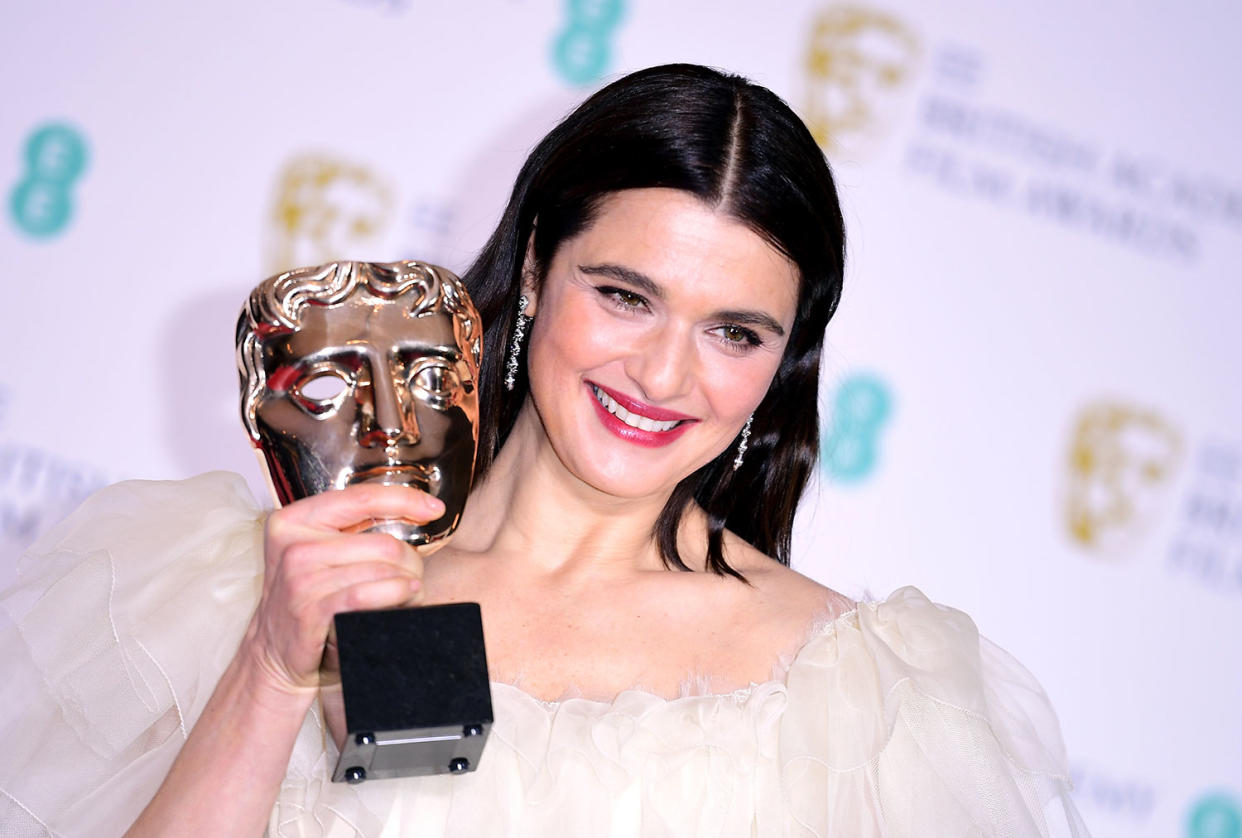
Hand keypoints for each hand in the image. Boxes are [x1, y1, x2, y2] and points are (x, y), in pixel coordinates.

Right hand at [241, 484, 444, 694]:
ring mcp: (299, 578)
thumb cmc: (308, 602)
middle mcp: (293, 544)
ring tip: (408, 596)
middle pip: (384, 542)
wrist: (274, 657)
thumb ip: (353, 531)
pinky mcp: (309, 610)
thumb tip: (416, 510)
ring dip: (408, 585)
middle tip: (414, 577)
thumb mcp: (320, 555)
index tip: (434, 508)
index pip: (361, 498)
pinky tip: (406, 596)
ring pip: (383, 570)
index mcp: (295, 520)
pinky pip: (367, 595)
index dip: (405, 500)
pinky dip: (395, 595)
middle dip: (412, 561)